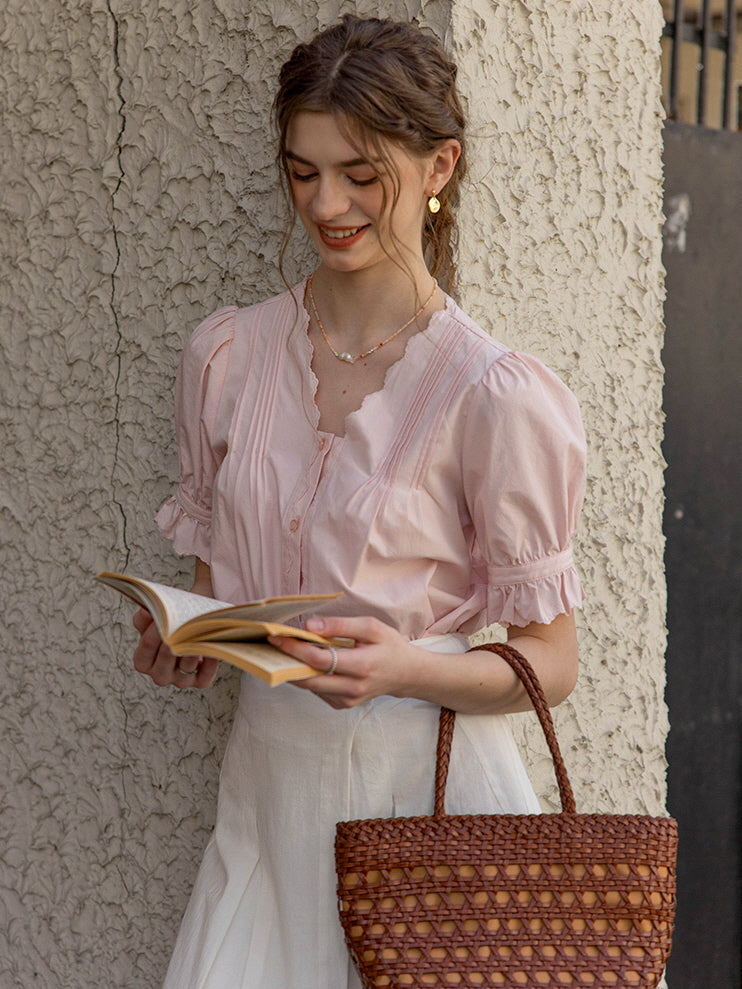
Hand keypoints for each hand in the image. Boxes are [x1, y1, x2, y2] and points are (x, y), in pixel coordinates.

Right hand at [132, 607, 218, 688]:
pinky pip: (204, 677)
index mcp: (144, 662)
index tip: (159, 622)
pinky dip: (210, 665)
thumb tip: (145, 612)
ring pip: (186, 667)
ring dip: (192, 650)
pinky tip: (210, 647)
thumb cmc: (169, 625)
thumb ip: (145, 617)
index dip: (150, 638)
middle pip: (163, 664)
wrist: (190, 630)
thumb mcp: (152, 619)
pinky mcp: (199, 681)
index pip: (143, 654)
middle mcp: (160, 674)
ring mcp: (180, 680)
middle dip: (170, 645)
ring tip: (196, 634)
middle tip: (178, 629)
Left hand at [267, 615, 419, 708]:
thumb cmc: (389, 646)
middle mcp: (353, 687)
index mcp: (362, 665)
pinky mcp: (343, 705)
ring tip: (284, 652)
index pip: (320, 659)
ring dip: (294, 670)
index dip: (296, 649)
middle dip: (287, 662)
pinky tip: (307, 664)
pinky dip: (309, 677)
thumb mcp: (371, 627)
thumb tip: (310, 625)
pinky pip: (318, 691)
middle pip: (308, 679)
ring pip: (310, 687)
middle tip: (273, 646)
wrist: (406, 674)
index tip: (278, 637)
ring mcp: (347, 700)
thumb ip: (340, 625)